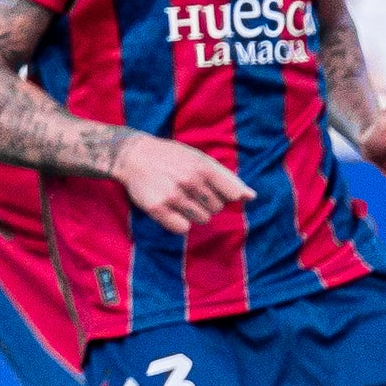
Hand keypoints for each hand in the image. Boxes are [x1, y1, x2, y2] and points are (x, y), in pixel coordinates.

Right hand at [110, 131, 254, 231]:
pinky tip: (170, 209)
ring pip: (201, 220)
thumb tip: (251, 197)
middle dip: (208, 203)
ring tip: (180, 199)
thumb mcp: (201, 160)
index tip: (213, 189)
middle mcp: (190, 181)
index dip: (225, 195)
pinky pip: (181, 229)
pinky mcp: (157, 208)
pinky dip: (179, 223)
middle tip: (190, 191)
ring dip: (194, 213)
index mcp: (203, 167)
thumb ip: (227, 178)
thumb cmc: (173, 157)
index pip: (232, 195)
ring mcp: (173, 196)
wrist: (134, 156)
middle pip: (217, 209)